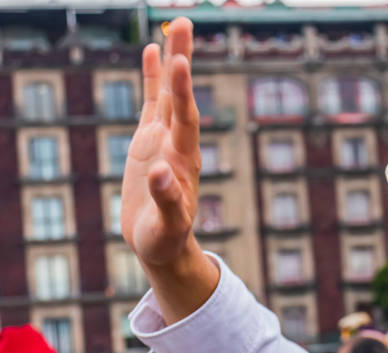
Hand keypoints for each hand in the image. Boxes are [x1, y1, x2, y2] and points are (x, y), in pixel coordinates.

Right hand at [122, 17, 199, 268]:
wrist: (163, 243)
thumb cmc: (167, 238)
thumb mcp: (167, 224)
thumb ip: (166, 199)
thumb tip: (161, 173)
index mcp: (184, 161)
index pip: (185, 120)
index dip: (182, 93)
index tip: (180, 63)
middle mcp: (177, 143)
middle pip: (180, 97)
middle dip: (182, 62)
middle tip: (183, 24)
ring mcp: (164, 139)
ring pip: (168, 93)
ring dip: (172, 60)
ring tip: (175, 25)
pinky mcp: (150, 141)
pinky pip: (152, 103)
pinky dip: (152, 78)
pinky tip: (153, 51)